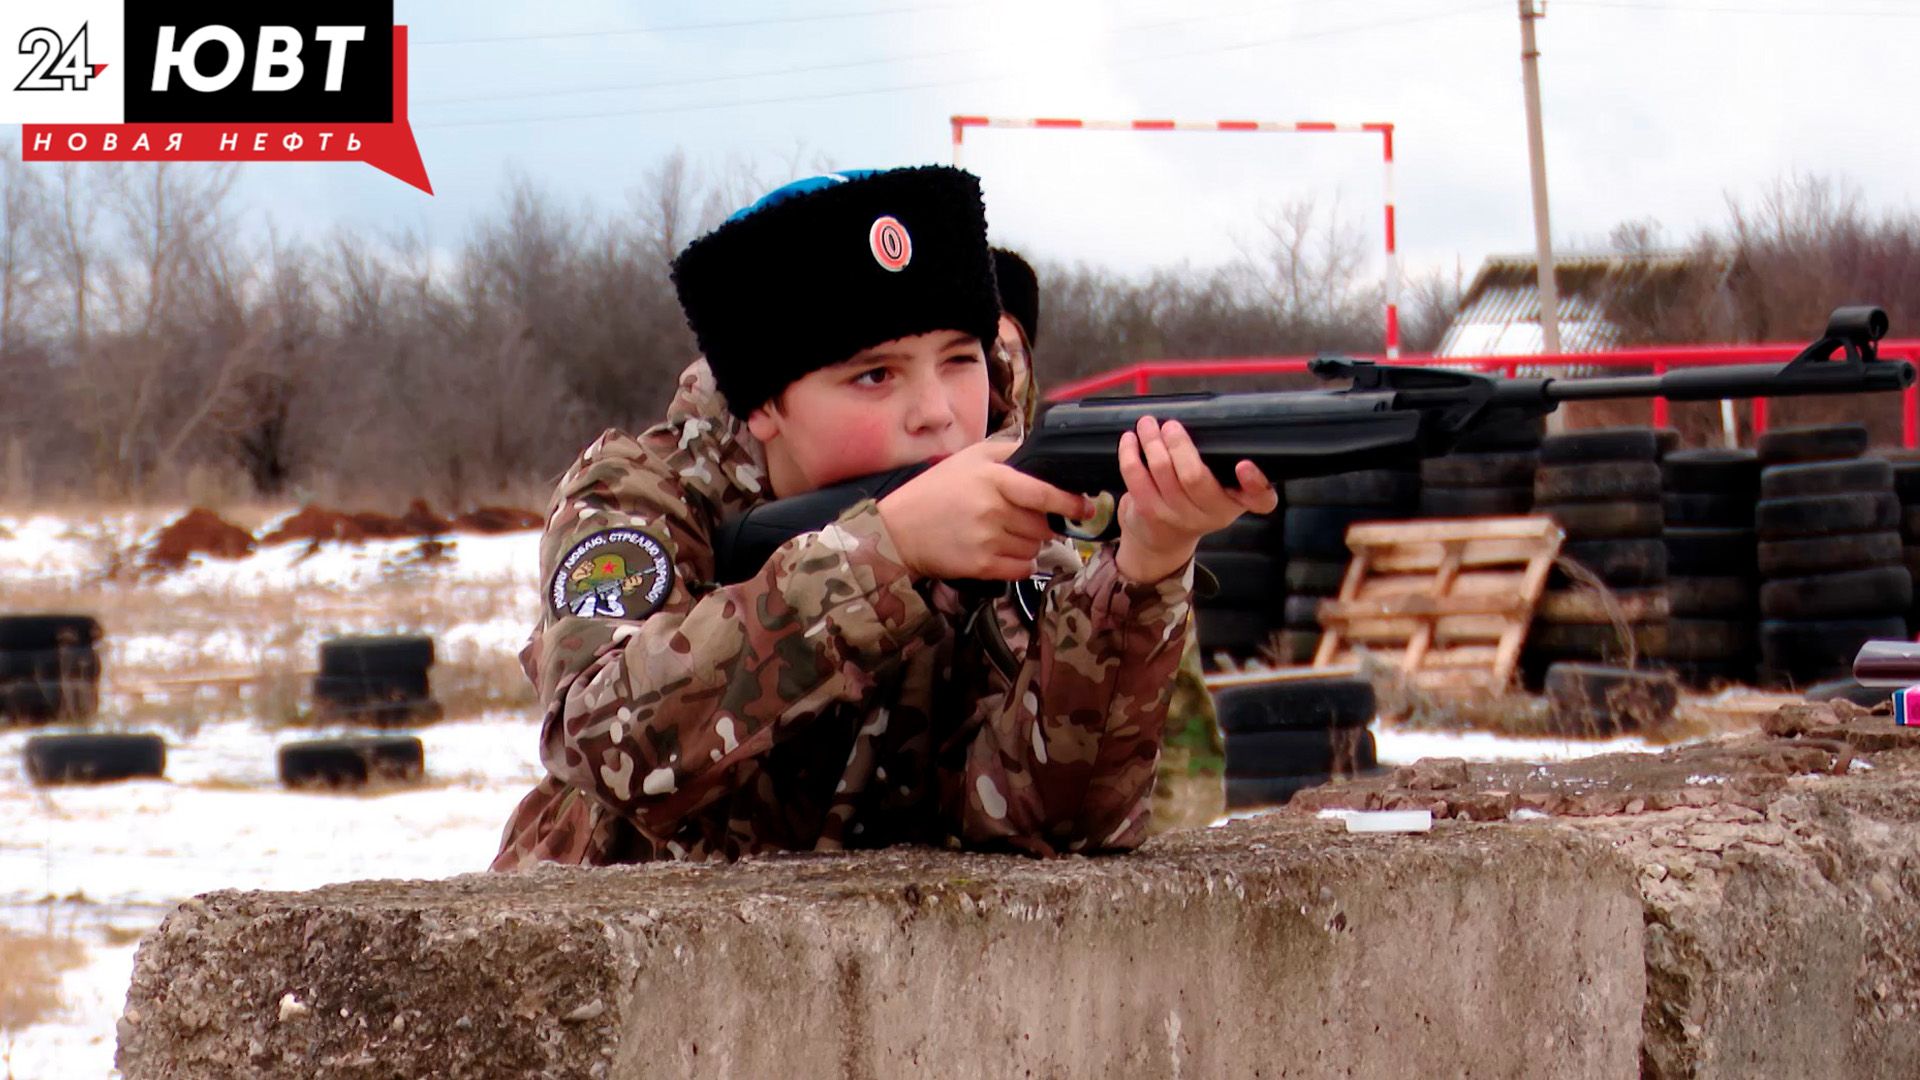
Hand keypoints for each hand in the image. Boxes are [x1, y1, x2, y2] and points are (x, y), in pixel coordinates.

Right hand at [877, 440, 1096, 580]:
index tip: (1085, 508)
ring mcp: (987, 540)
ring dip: (1031, 544)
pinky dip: (1023, 564)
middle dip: (1043, 524)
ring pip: (1035, 548)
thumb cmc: (936, 490)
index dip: (1070, 503)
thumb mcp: (970, 457)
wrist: (899, 529)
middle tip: (1025, 520)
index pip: (1044, 494)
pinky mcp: (981, 566)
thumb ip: (1009, 451)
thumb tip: (1045, 453)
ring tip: (1008, 534)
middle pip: (1043, 525)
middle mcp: (993, 510)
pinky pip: (1023, 569)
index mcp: (993, 479)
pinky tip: (1007, 553)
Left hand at [1115, 416, 1277, 582]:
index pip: (1261, 500)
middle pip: (1194, 477)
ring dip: (1151, 441)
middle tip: (1171, 425)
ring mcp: (1178, 516)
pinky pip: (1135, 477)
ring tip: (1148, 424)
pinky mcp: (1149, 513)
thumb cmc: (1194, 503)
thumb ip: (1223, 464)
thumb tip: (1209, 418)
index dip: (1255, 482)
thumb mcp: (1220, 491)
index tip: (1244, 465)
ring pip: (1162, 471)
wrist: (1163, 542)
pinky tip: (1130, 440)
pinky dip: (1129, 453)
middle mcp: (1211, 514)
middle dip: (1178, 443)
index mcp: (1236, 503)